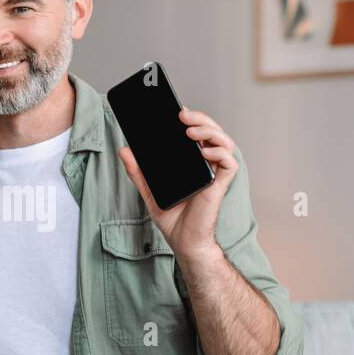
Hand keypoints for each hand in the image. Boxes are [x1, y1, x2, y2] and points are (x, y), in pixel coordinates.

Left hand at [117, 107, 238, 261]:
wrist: (184, 243)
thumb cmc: (173, 219)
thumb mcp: (149, 191)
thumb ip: (138, 172)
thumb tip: (124, 150)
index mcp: (192, 163)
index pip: (196, 133)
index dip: (191, 118)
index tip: (175, 110)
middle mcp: (206, 165)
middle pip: (211, 132)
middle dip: (199, 118)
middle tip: (181, 115)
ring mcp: (214, 174)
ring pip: (223, 142)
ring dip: (209, 130)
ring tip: (189, 130)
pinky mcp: (220, 185)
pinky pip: (229, 163)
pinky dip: (219, 153)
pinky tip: (204, 153)